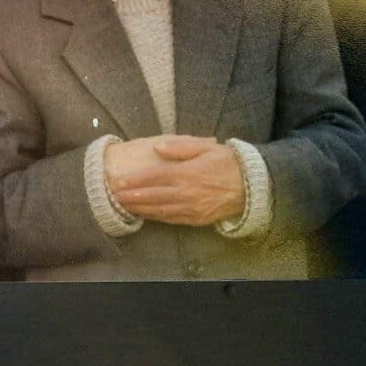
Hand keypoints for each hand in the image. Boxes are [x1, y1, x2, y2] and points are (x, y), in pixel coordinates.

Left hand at [109, 135, 245, 225]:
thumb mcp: (206, 147)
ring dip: (140, 208)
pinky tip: (145, 214)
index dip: (136, 180)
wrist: (250, 186)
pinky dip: (156, 217)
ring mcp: (192, 208)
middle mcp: (188, 193)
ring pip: (160, 210)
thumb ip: (181, 146)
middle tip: (114, 195)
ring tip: (124, 205)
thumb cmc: (226, 162)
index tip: (120, 181)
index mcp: (188, 173)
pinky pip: (172, 219)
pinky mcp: (197, 219)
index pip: (155, 176)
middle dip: (132, 196)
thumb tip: (158, 147)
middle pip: (154, 196)